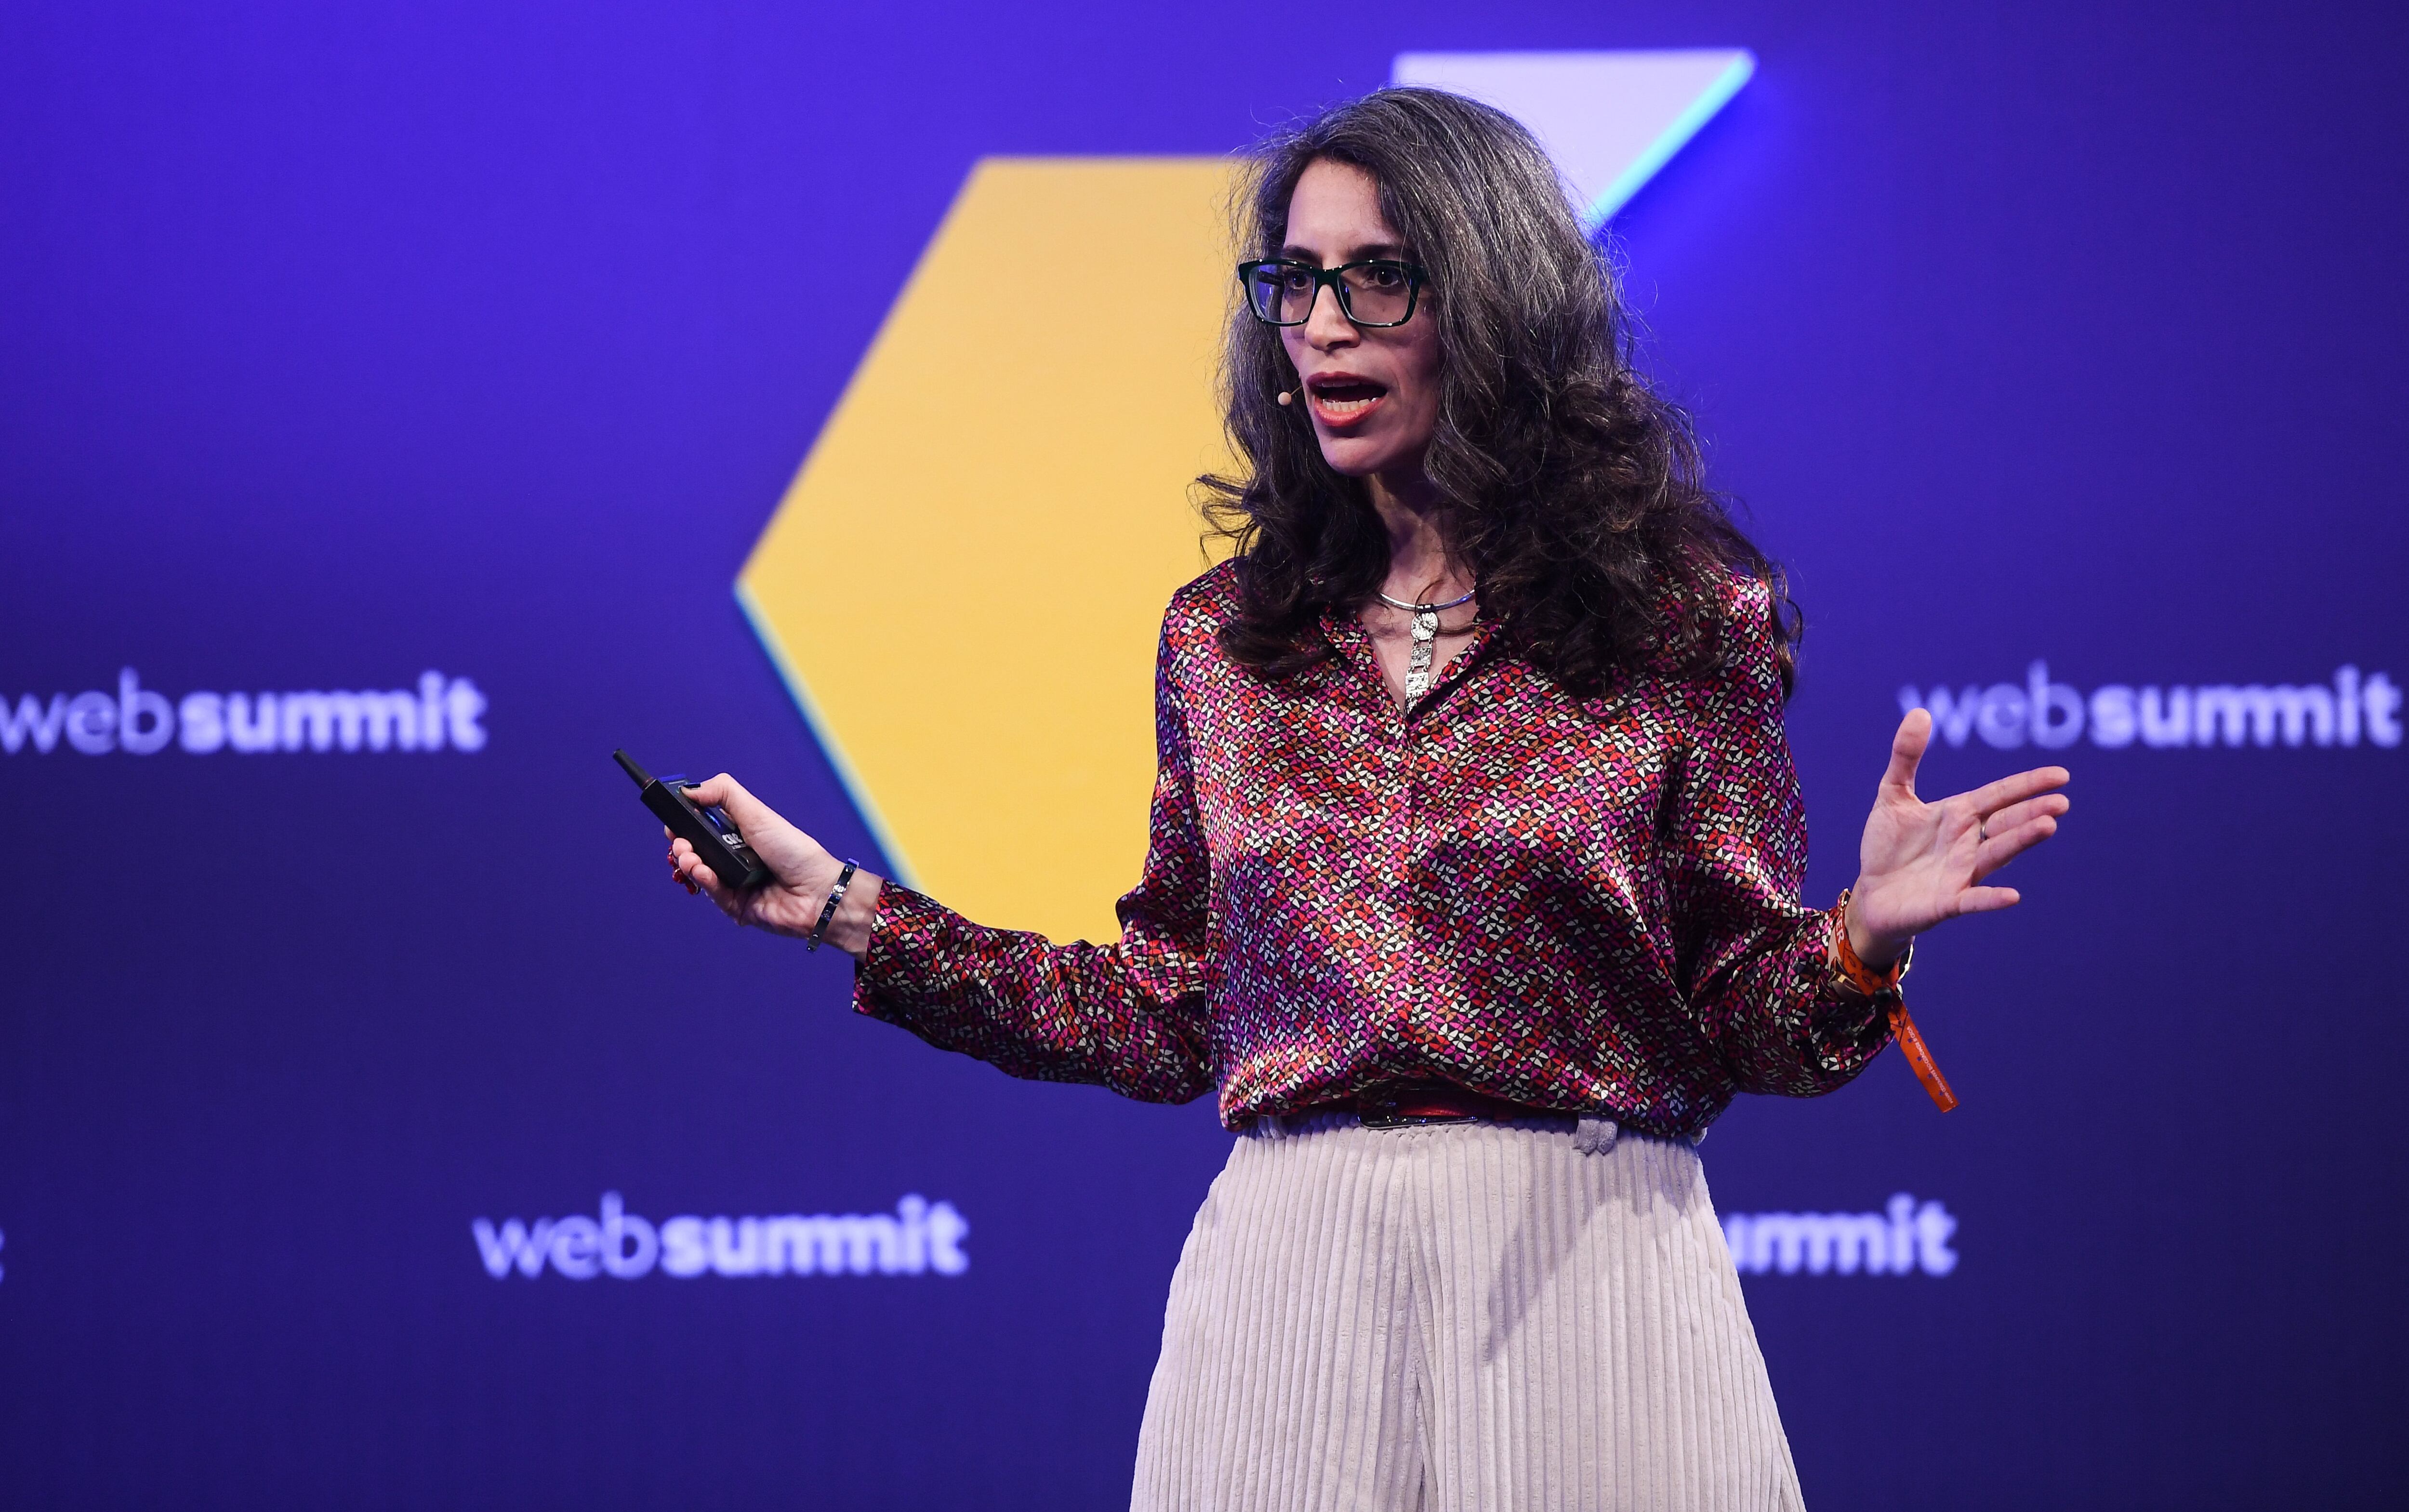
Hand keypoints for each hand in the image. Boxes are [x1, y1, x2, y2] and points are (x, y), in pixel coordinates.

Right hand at [664, 773, 883, 955]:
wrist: (817, 890)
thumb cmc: (793, 849)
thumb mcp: (756, 813)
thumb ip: (723, 794)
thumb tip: (689, 789)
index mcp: (740, 836)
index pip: (703, 829)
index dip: (685, 825)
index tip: (673, 821)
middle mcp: (736, 859)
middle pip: (696, 852)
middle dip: (682, 845)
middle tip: (679, 841)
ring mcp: (735, 884)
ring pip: (700, 874)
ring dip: (688, 863)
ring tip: (689, 856)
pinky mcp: (736, 907)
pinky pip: (713, 894)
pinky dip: (705, 881)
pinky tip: (702, 871)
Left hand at [1848, 709, 2069, 966]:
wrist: (1871, 895)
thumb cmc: (1887, 846)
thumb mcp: (1892, 795)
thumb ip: (1906, 757)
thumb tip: (1920, 711)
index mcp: (1959, 815)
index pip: (1999, 795)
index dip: (2027, 784)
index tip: (2061, 775)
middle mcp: (1967, 843)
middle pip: (2006, 823)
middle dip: (2032, 812)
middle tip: (2061, 802)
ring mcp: (1961, 873)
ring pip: (1996, 855)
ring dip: (2019, 841)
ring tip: (2048, 826)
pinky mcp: (1946, 902)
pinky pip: (1972, 900)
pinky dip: (1991, 898)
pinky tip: (2013, 896)